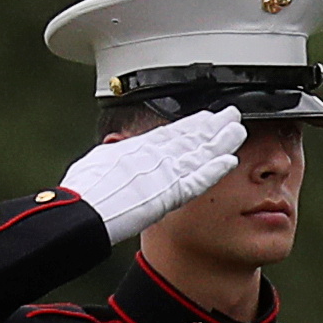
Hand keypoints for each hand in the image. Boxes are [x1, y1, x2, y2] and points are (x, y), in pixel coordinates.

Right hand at [60, 107, 248, 245]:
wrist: (85, 207)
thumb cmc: (85, 190)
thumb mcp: (100, 162)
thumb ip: (117, 156)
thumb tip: (116, 151)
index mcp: (138, 148)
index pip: (171, 133)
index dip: (192, 125)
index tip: (207, 117)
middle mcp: (155, 156)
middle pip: (190, 138)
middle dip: (212, 126)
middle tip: (231, 115)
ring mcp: (164, 173)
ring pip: (199, 154)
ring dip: (221, 142)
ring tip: (238, 131)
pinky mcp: (171, 193)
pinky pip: (198, 180)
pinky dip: (214, 170)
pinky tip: (230, 161)